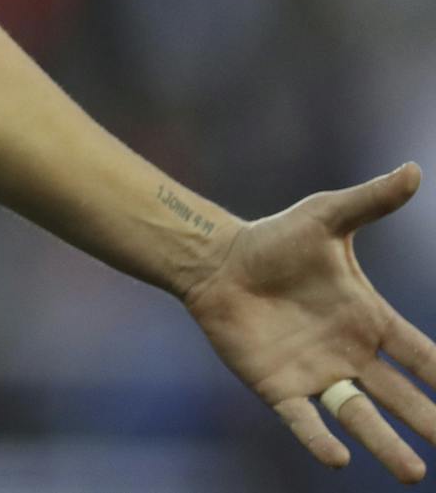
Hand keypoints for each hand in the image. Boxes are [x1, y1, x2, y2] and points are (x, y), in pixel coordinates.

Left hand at [184, 162, 435, 481]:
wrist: (216, 260)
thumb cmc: (274, 239)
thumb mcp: (326, 218)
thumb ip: (370, 202)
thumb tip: (412, 169)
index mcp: (369, 320)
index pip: (421, 356)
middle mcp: (350, 355)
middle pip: (401, 397)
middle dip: (429, 422)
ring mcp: (316, 373)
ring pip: (360, 417)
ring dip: (387, 444)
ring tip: (414, 474)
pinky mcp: (277, 385)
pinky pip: (304, 420)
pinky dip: (320, 440)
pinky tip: (339, 460)